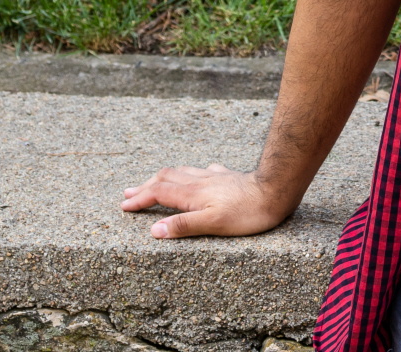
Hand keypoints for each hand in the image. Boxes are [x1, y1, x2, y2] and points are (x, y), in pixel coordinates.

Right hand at [120, 163, 293, 238]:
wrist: (275, 191)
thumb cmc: (247, 212)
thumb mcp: (213, 224)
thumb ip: (183, 226)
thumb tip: (154, 230)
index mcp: (192, 194)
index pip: (158, 193)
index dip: (139, 199)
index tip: (124, 206)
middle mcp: (199, 181)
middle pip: (165, 178)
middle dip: (144, 186)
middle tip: (128, 193)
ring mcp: (213, 177)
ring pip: (181, 172)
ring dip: (163, 178)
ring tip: (153, 182)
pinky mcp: (227, 176)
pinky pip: (202, 171)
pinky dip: (190, 174)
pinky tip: (196, 176)